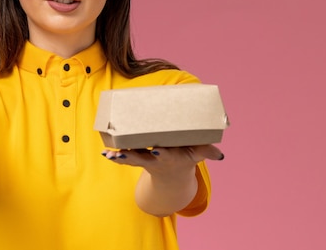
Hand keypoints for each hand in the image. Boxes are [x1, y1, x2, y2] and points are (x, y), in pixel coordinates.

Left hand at [102, 145, 223, 174]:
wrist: (173, 175)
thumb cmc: (186, 156)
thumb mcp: (198, 155)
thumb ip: (208, 153)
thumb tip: (220, 155)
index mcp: (171, 157)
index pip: (166, 155)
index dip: (162, 154)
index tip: (156, 150)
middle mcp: (156, 160)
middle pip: (144, 158)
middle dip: (134, 156)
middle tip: (123, 152)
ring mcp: (145, 160)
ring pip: (131, 159)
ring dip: (120, 157)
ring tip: (109, 154)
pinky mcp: (137, 158)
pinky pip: (124, 158)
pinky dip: (115, 156)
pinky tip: (105, 152)